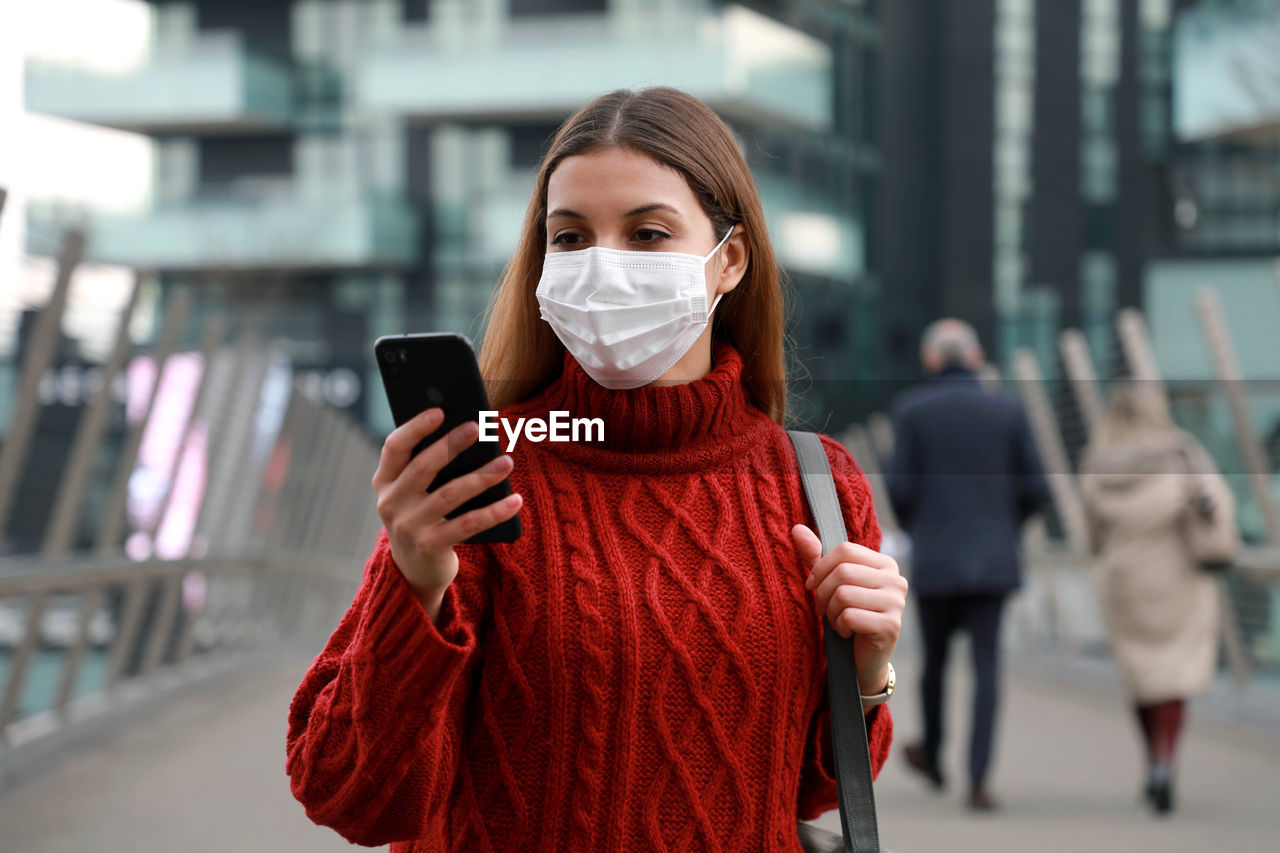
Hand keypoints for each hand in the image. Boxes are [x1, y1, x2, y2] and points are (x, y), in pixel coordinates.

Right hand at [372, 408, 521, 618]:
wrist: (414, 571)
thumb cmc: (422, 516)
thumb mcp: (415, 492)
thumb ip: (429, 466)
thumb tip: (469, 433)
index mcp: (384, 481)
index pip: (394, 447)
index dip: (415, 428)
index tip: (439, 411)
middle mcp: (390, 503)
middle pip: (423, 467)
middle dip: (452, 445)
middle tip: (479, 428)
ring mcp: (408, 527)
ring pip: (450, 494)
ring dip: (482, 476)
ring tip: (507, 463)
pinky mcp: (430, 547)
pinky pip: (468, 524)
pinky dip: (494, 511)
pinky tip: (515, 500)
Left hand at [791, 525, 907, 694]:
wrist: (863, 658)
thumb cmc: (847, 615)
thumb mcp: (830, 583)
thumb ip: (816, 556)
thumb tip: (796, 528)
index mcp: (885, 564)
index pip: (844, 550)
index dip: (820, 567)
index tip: (811, 585)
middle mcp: (896, 580)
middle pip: (843, 572)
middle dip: (823, 593)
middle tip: (822, 609)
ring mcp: (897, 603)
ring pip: (844, 594)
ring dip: (830, 612)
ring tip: (837, 620)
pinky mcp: (891, 626)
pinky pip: (850, 616)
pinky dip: (839, 626)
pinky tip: (846, 633)